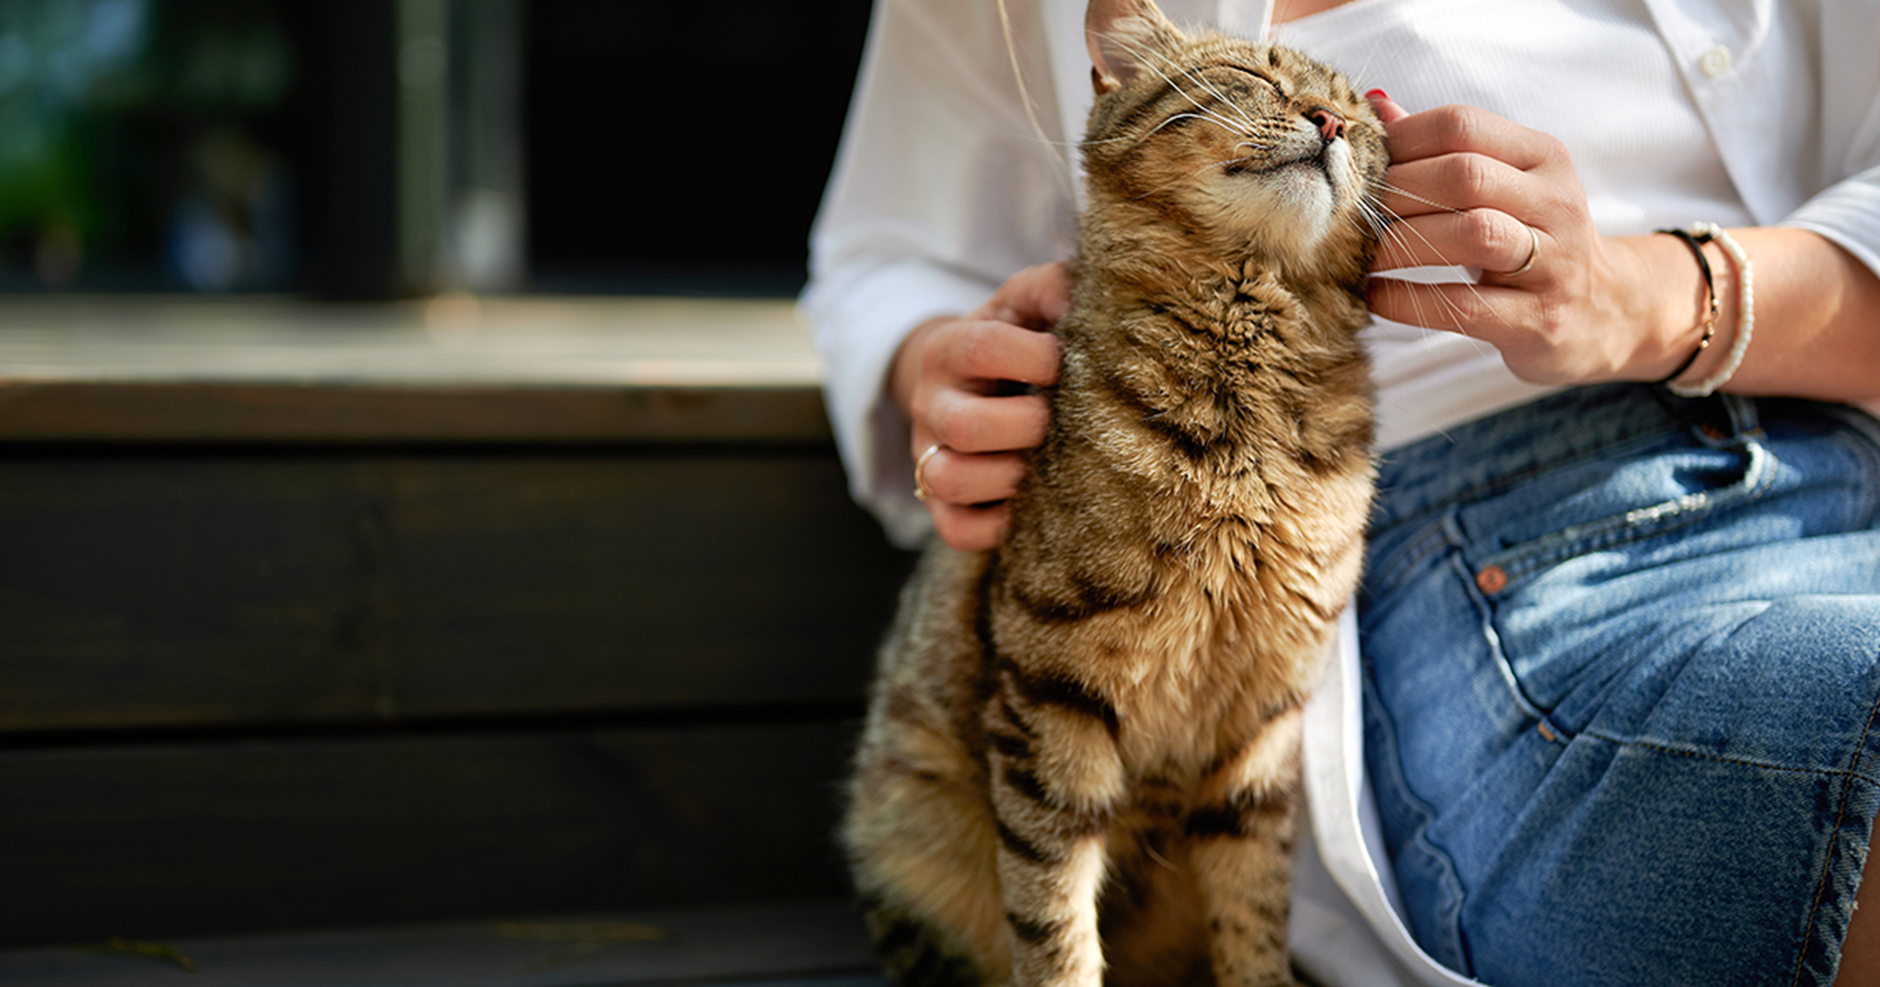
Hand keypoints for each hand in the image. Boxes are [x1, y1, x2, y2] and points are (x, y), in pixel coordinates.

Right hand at [891, 262, 1068, 550]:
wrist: (967, 384)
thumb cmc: (1012, 341)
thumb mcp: (1023, 303)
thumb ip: (1052, 287)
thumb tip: (1080, 294)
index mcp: (949, 348)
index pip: (982, 348)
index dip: (1035, 357)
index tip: (1066, 362)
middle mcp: (931, 404)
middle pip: (964, 425)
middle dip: (1028, 426)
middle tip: (1061, 421)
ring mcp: (929, 457)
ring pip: (950, 479)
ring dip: (1010, 478)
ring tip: (1046, 465)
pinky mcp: (939, 506)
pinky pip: (957, 530)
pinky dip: (997, 526)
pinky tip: (1029, 502)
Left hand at [1364, 94, 1700, 384]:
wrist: (1608, 312)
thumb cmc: (1534, 240)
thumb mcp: (1503, 186)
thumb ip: (1443, 150)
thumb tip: (1375, 109)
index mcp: (1543, 157)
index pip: (1463, 126)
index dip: (1400, 141)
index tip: (1358, 169)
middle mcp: (1556, 203)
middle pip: (1464, 176)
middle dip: (1395, 193)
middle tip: (1350, 217)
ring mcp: (1555, 264)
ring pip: (1472, 234)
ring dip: (1400, 244)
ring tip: (1356, 257)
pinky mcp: (1540, 321)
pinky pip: (1463, 306)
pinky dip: (1407, 301)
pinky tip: (1375, 297)